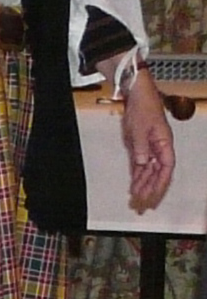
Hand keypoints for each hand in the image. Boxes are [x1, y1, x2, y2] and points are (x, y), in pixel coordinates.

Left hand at [122, 69, 176, 213]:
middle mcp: (160, 148)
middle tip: (142, 203)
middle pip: (157, 173)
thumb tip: (143, 164)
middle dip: (151, 189)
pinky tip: (134, 184)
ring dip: (143, 184)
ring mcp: (150, 147)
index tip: (153, 195)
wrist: (137, 94)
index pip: (166, 168)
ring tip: (136, 198)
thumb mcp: (140, 129)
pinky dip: (137, 174)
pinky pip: (140, 163)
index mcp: (165, 144)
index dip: (160, 183)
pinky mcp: (141, 145)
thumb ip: (141, 148)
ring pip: (148, 170)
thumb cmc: (144, 108)